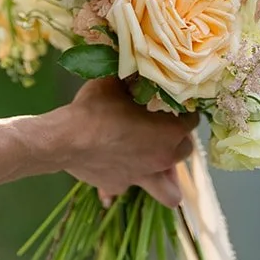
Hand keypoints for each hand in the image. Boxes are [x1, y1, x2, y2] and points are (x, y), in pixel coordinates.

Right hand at [55, 77, 198, 207]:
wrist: (66, 139)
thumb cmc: (97, 107)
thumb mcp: (117, 82)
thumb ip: (135, 78)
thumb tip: (141, 68)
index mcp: (169, 132)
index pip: (192, 121)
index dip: (184, 110)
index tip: (172, 103)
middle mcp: (162, 159)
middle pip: (185, 150)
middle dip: (177, 138)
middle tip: (161, 126)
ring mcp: (142, 178)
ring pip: (170, 191)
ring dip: (167, 178)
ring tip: (155, 164)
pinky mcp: (120, 186)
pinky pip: (130, 184)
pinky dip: (126, 176)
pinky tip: (113, 163)